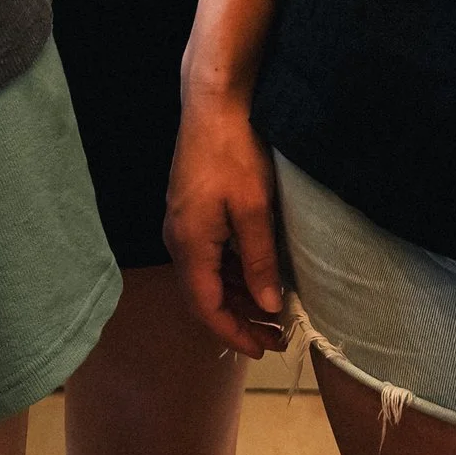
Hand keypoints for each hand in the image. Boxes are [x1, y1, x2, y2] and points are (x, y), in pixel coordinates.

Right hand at [165, 85, 290, 356]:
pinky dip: (234, 273)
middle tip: (277, 337)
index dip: (234, 334)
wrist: (213, 104)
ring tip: (273, 312)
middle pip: (205, 296)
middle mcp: (178, 239)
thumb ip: (260, 261)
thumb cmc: (234, 153)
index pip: (206, 308)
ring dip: (239, 297)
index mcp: (190, 245)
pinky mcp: (191, 211)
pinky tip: (259, 276)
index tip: (263, 350)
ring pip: (208, 277)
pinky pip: (210, 256)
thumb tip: (267, 306)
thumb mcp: (255, 210)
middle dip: (239, 321)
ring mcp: (183, 224)